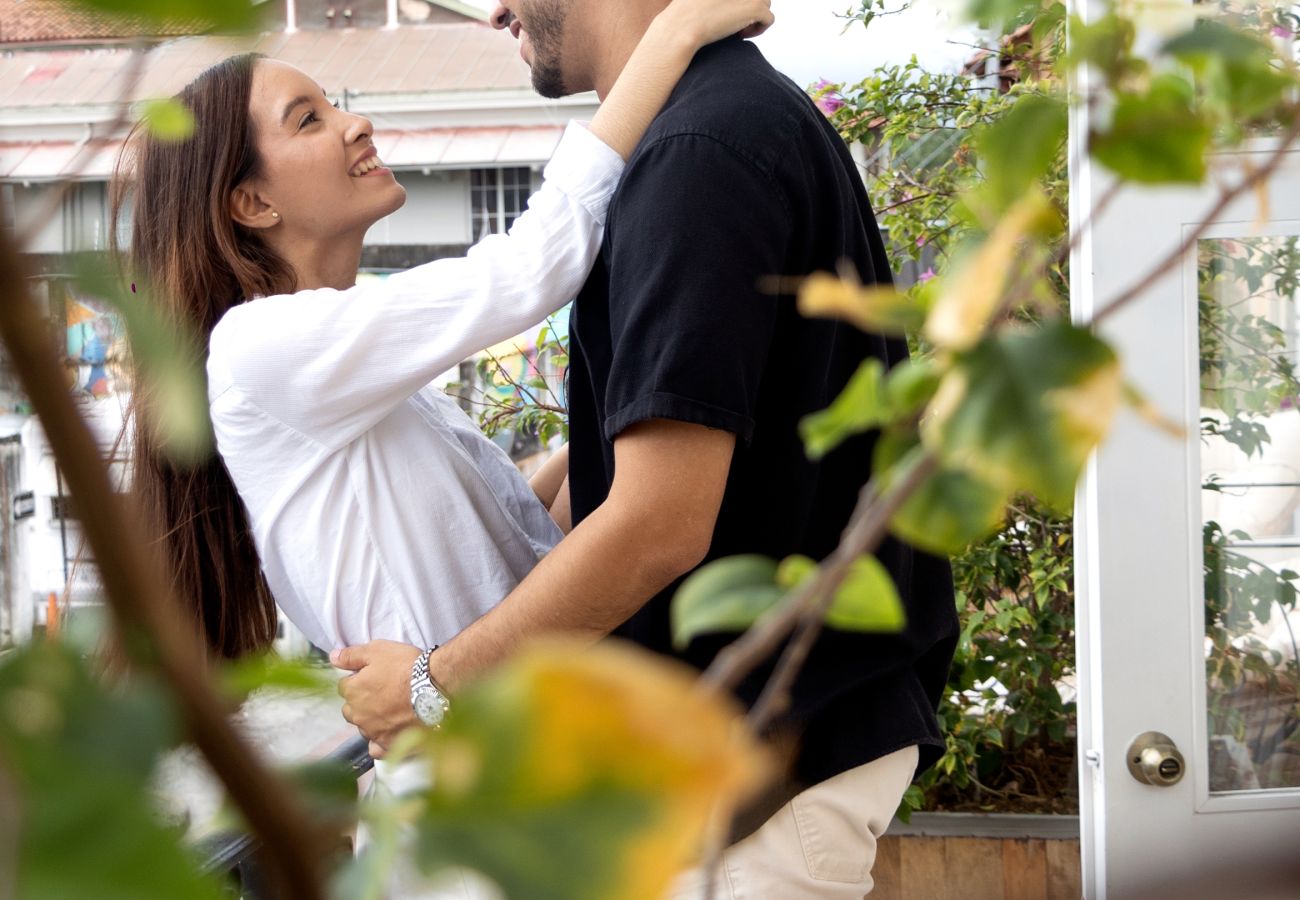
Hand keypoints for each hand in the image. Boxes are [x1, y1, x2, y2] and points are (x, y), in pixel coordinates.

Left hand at [331, 640, 422, 759]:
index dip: (359, 679)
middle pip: (351, 709)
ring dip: (371, 721)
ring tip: (391, 711)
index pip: (344, 686)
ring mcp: (373, 732)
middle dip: (361, 702)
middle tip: (383, 693)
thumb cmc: (408, 667)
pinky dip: (380, 742)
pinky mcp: (389, 745)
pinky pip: (376, 749)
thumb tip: (332, 657)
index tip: (374, 676)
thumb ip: (352, 655)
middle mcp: (358, 715)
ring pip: (363, 728)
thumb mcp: (378, 650)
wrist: (435, 689)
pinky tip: (390, 733)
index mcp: (353, 691)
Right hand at [659, 0, 774, 47]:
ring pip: (765, 3)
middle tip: (735, 23)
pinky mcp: (755, 7)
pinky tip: (742, 35)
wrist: (682, 26)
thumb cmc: (684, 15)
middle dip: (749, 7)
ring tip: (739, 30)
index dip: (740, 2)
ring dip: (755, 18)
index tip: (729, 13)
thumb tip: (729, 8)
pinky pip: (769, 19)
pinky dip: (760, 30)